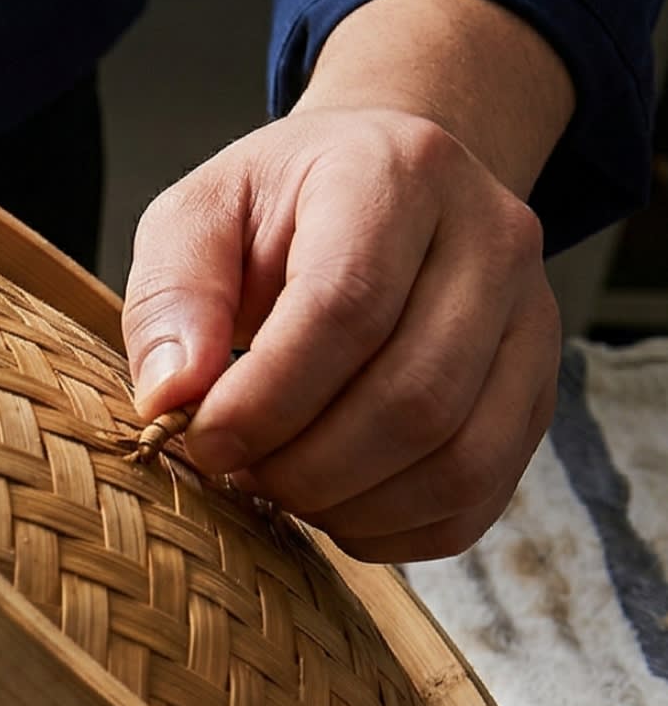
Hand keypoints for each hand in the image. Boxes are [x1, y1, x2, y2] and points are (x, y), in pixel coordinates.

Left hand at [122, 0, 574, 562]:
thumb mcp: (197, 217)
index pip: (346, 310)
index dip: (265, 401)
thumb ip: (172, 297)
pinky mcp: (535, 391)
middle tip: (236, 472)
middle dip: (304, 467)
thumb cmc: (276, 210)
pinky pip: (478, 495)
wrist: (381, 185)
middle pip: (414, 398)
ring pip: (459, 459)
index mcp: (397, 177)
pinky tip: (330, 505)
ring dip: (349, 505)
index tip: (202, 440)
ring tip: (277, 488)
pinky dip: (394, 529)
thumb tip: (170, 397)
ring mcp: (532, 319)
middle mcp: (492, 240)